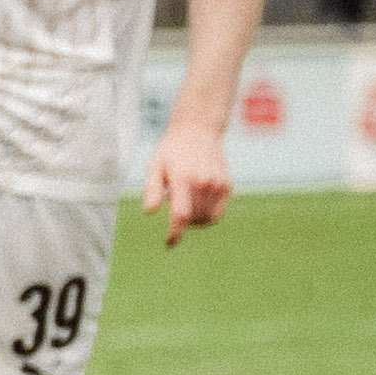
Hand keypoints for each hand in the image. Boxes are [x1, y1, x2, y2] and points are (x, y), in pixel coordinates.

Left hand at [143, 119, 231, 242]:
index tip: (169, 243)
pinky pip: (217, 212)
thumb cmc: (171, 151)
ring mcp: (218, 184)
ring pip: (206, 218)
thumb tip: (148, 211)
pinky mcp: (227, 186)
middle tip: (172, 201)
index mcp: (183, 177)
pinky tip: (195, 202)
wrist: (198, 131)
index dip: (175, 232)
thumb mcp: (154, 166)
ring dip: (193, 219)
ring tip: (183, 199)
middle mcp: (203, 182)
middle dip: (180, 221)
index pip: (181, 214)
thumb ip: (151, 189)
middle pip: (193, 218)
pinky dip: (206, 215)